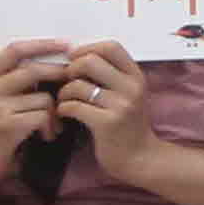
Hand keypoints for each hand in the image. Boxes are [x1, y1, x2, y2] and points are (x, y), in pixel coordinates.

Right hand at [0, 41, 71, 163]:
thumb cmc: (5, 121)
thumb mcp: (6, 94)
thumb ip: (23, 76)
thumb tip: (65, 57)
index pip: (15, 49)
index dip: (42, 44)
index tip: (68, 44)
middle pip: (33, 70)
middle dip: (60, 75)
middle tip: (76, 83)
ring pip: (43, 97)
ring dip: (57, 110)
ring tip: (56, 122)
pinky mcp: (5, 124)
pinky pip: (43, 116)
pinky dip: (51, 125)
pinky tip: (48, 134)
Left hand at [55, 43, 159, 177]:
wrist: (140, 158)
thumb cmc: (128, 125)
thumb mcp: (128, 95)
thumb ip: (111, 76)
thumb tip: (77, 57)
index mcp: (136, 76)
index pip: (110, 46)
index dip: (87, 49)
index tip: (75, 60)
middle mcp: (132, 87)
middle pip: (89, 61)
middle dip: (70, 70)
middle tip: (68, 82)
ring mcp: (121, 105)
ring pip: (77, 85)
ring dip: (63, 93)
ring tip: (65, 101)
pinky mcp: (107, 123)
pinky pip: (73, 106)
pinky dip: (62, 109)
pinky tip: (65, 114)